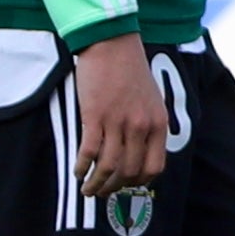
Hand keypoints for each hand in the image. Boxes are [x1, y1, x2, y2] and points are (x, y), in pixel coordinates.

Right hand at [68, 35, 172, 196]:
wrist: (111, 44)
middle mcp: (140, 127)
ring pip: (109, 166)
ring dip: (97, 183)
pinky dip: (82, 166)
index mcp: (157, 124)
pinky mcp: (94, 116)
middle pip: (129, 171)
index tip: (125, 185)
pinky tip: (77, 171)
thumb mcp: (151, 99)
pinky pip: (90, 151)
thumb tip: (139, 148)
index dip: (138, 182)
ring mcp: (117, 123)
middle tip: (102, 192)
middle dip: (114, 187)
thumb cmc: (129, 69)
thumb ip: (149, 124)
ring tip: (87, 190)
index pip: (153, 167)